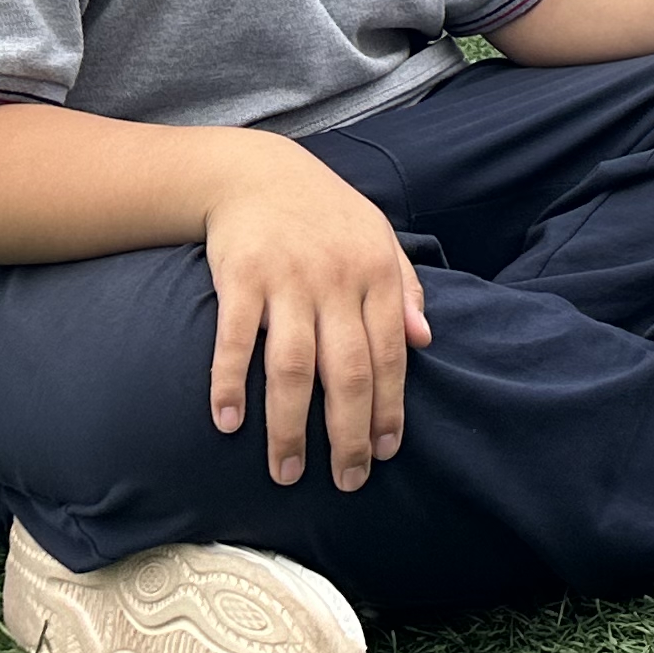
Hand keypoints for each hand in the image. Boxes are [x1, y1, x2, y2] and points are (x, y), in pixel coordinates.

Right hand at [201, 138, 430, 491]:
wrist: (256, 172)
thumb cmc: (325, 215)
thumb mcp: (378, 239)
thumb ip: (404, 290)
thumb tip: (426, 342)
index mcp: (376, 273)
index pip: (390, 355)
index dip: (388, 408)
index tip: (384, 453)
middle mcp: (336, 279)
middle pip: (346, 372)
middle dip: (347, 434)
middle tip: (344, 481)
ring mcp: (287, 279)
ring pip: (292, 367)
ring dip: (288, 425)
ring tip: (286, 471)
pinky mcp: (240, 276)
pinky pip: (234, 340)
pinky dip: (228, 384)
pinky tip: (227, 423)